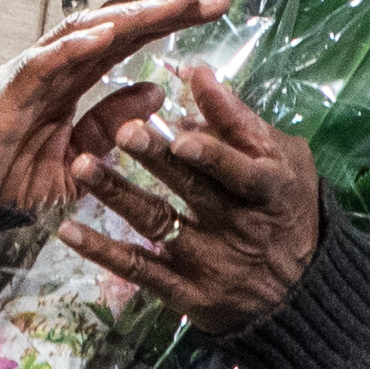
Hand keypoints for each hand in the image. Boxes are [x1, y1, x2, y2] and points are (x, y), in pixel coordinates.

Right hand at [0, 0, 229, 218]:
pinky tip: (107, 32)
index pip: (134, 38)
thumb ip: (113, 123)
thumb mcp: (84, 156)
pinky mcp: (12, 88)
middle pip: (120, 24)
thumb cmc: (22, 170)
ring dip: (132, 16)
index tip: (218, 8)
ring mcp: (38, 70)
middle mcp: (64, 63)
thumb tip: (156, 92)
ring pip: (89, 31)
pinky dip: (74, 46)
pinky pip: (46, 62)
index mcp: (82, 75)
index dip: (174, 21)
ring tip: (172, 4)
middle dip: (167, 9)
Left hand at [65, 62, 321, 336]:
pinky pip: (138, 269)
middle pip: (193, 191)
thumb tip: (195, 74)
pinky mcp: (185, 292)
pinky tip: (69, 230)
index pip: (241, 170)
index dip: (212, 154)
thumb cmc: (288, 207)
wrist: (300, 293)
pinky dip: (103, 250)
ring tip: (84, 165)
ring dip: (118, 195)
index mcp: (269, 189)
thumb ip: (239, 120)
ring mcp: (210, 261)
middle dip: (157, 161)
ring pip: (157, 224)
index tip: (181, 134)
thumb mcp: (283, 160)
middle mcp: (239, 226)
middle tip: (123, 132)